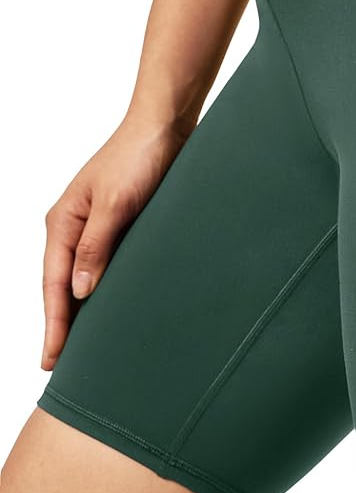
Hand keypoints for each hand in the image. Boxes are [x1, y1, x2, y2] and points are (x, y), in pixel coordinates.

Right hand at [41, 113, 192, 370]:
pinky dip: (104, 290)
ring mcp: (96, 226)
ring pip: (83, 278)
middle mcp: (74, 226)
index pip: (53, 284)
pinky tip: (113, 309)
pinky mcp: (120, 224)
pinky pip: (105, 266)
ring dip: (82, 311)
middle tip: (62, 367)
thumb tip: (79, 291)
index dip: (54, 324)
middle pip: (62, 286)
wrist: (166, 124)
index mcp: (62, 221)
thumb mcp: (117, 203)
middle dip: (62, 325)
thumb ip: (96, 246)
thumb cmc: (139, 156)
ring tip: (86, 348)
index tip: (52, 360)